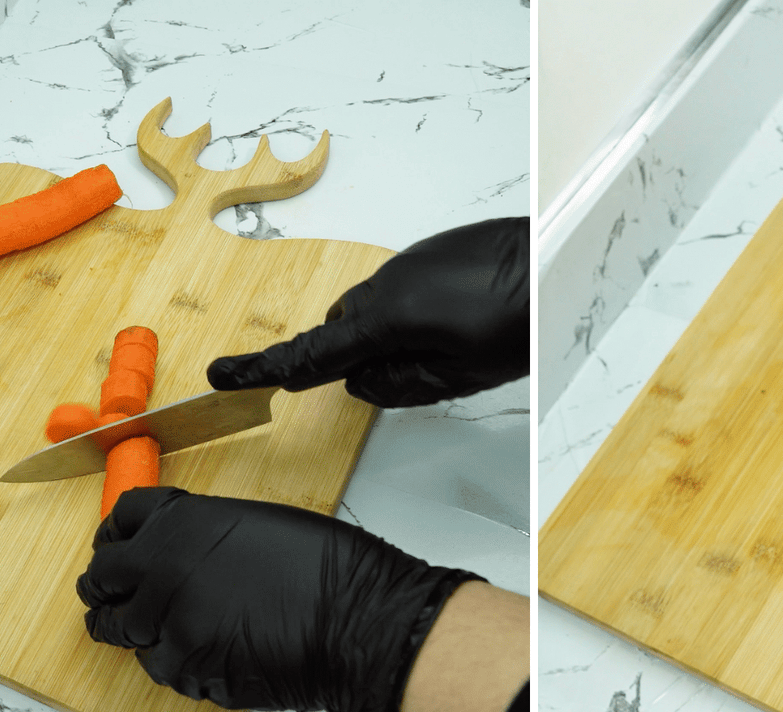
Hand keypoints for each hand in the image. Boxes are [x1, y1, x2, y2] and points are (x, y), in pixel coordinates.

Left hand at [76, 487, 479, 711]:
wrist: (355, 621)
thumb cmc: (327, 570)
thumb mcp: (256, 525)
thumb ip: (205, 537)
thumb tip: (188, 555)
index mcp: (179, 524)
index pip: (119, 524)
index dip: (115, 537)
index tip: (116, 548)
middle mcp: (160, 570)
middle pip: (103, 579)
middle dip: (104, 589)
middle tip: (108, 598)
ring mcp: (168, 624)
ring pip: (124, 632)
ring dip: (132, 632)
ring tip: (146, 633)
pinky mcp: (187, 670)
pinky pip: (162, 669)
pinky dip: (174, 664)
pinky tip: (199, 657)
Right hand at [207, 218, 528, 406]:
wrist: (557, 261)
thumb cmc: (518, 318)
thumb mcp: (458, 374)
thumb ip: (400, 384)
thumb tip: (361, 384)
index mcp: (384, 317)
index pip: (310, 352)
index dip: (266, 370)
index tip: (224, 375)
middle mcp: (386, 283)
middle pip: (343, 332)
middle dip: (360, 360)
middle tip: (420, 374)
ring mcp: (406, 264)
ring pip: (374, 314)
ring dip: (393, 339)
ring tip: (455, 350)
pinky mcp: (428, 256)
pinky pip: (400, 295)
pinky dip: (414, 318)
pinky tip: (461, 326)